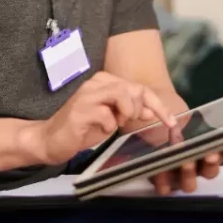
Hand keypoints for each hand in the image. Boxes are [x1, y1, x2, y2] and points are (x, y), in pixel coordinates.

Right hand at [38, 71, 175, 165]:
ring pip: (121, 93)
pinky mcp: (80, 110)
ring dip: (126, 112)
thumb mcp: (112, 119)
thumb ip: (131, 112)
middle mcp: (95, 83)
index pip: (138, 87)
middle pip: (133, 88)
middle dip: (140, 109)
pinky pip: (106, 115)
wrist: (51, 139)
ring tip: (117, 123)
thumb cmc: (82, 128)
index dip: (158, 104)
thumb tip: (154, 111)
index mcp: (104, 82)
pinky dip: (109, 126)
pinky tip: (100, 130)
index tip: (171, 121)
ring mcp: (87, 95)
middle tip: (130, 122)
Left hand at [151, 77, 222, 194]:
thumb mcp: (207, 108)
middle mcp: (200, 163)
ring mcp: (182, 170)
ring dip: (188, 175)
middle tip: (204, 155)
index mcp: (215, 148)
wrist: (153, 108)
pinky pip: (165, 185)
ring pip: (190, 182)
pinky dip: (164, 182)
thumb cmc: (186, 114)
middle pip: (210, 172)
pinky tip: (160, 178)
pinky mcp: (162, 172)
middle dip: (208, 165)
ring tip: (182, 162)